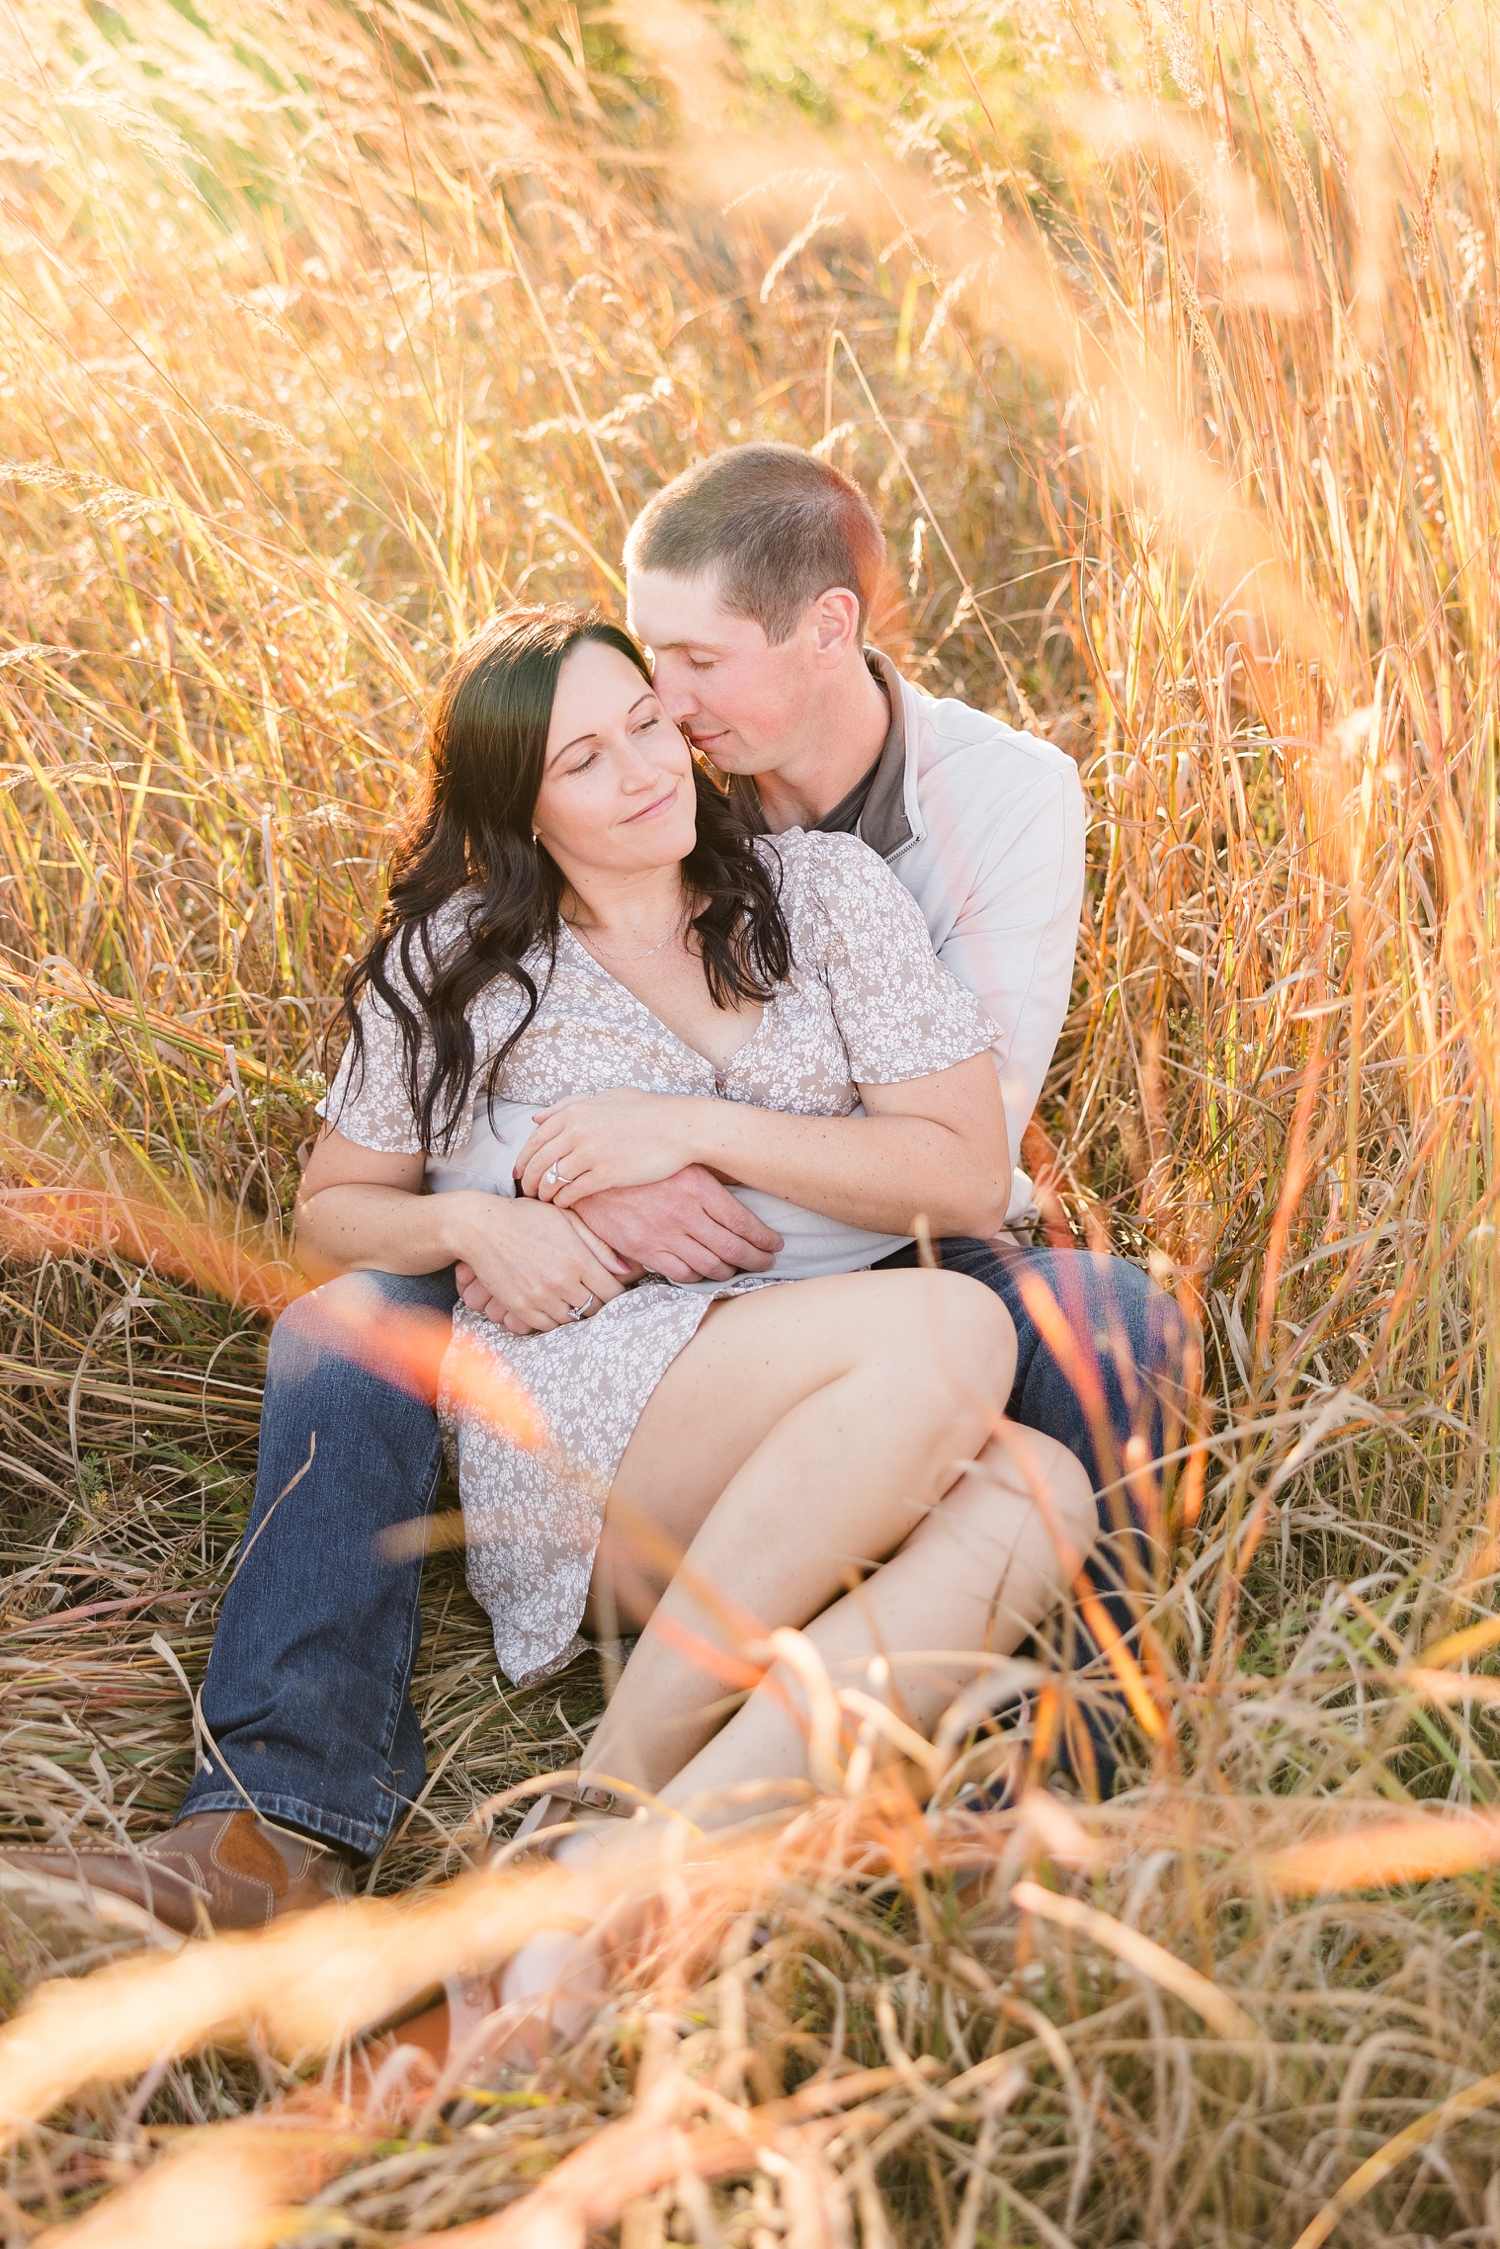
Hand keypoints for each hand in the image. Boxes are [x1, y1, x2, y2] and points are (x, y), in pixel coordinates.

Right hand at [449, 1196, 630, 1334]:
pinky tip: (553, 1304)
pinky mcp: (520, 1308)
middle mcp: (562, 1282)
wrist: (481, 1228)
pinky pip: (548, 1327)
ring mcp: (540, 1298)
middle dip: (599, 1303)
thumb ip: (598, 1245)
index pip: (613, 1292)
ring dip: (576, 1312)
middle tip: (595, 1294)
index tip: (614, 1289)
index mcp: (577, 1259)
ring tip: (572, 1298)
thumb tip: (625, 1270)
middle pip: (595, 1310)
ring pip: (573, 1321)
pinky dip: (554, 1319)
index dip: (618, 1294)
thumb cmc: (526, 1218)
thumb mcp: (566, 1220)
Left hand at [515, 1089, 711, 1206]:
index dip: (523, 1160)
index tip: (520, 1173)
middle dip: (529, 1181)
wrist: (680, 1127)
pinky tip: (564, 1204)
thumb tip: (536, 1118)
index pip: (535, 1139)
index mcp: (575, 1111)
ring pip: (553, 1179)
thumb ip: (568, 1105)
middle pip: (539, 1161)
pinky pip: (573, 1192)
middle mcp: (578, 1131)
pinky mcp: (607, 1174)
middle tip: (528, 1192)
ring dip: (545, 1193)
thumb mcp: (606, 1098)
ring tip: (546, 1200)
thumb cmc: (647, 1111)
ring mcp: (591, 1153)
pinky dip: (563, 1200)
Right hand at [573, 1168, 783, 1282]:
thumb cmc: (637, 1162)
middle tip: (768, 1261)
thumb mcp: (677, 1160)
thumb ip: (708, 1175)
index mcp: (697, 1186)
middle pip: (734, 1248)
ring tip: (742, 1269)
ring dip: (732, 1271)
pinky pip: (682, 1273)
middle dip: (757, 1259)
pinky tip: (707, 1273)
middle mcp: (685, 1212)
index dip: (765, 1239)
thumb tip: (740, 1184)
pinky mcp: (645, 1250)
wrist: (587, 1174)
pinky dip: (700, 1278)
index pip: (744, 1222)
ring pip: (711, 1265)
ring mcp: (665, 1234)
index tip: (774, 1244)